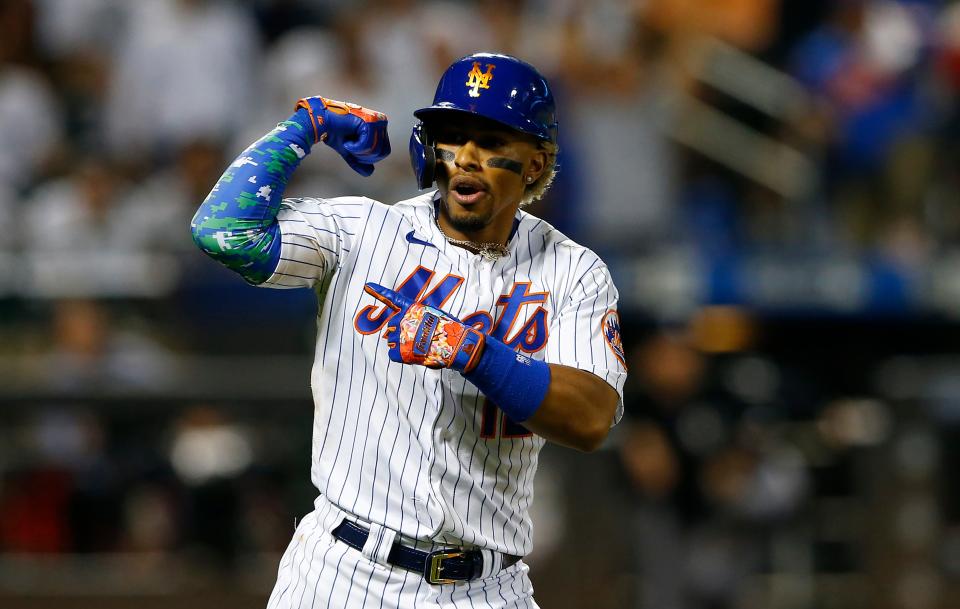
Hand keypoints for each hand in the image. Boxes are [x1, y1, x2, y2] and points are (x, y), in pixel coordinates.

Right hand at [295, 96, 390, 175]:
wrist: (321, 121)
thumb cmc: (334, 132)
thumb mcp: (349, 151)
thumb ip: (359, 161)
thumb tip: (370, 173)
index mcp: (380, 127)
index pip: (384, 151)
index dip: (368, 158)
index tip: (353, 151)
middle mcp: (381, 121)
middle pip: (382, 152)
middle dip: (364, 156)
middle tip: (350, 148)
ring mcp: (376, 120)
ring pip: (376, 149)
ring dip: (358, 152)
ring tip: (348, 144)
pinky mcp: (368, 121)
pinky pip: (368, 144)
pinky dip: (355, 147)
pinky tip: (346, 141)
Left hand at [364, 282, 485, 372]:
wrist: (456, 346)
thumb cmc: (450, 331)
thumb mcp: (435, 315)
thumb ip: (419, 318)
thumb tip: (407, 330)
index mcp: (414, 309)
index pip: (393, 298)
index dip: (379, 291)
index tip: (366, 286)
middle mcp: (404, 319)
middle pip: (392, 326)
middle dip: (400, 333)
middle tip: (417, 339)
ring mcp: (400, 334)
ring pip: (391, 340)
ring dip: (401, 345)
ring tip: (418, 348)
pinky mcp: (399, 350)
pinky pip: (392, 354)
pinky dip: (400, 357)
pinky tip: (413, 356)